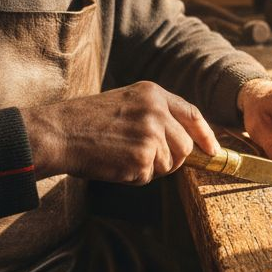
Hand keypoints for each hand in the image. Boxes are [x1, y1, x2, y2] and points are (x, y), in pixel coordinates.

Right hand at [20, 81, 219, 184]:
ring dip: (149, 169)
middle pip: (186, 146)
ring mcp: (151, 134)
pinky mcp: (142, 157)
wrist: (58, 133)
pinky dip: (133, 177)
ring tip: (121, 156)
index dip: (205, 135)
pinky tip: (114, 164)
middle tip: (144, 160)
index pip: (192, 114)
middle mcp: (156, 111)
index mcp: (152, 93)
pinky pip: (149, 177)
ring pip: (170, 165)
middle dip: (172, 159)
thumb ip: (155, 115)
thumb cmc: (86, 122)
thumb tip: (184, 141)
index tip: (212, 150)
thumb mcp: (126, 104)